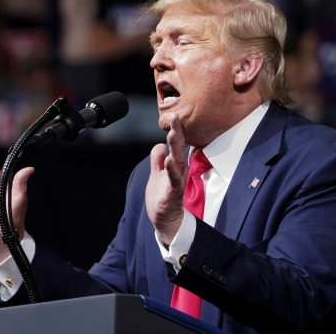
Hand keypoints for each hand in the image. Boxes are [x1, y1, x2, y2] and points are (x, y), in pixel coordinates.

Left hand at [145, 114, 186, 244]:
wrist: (165, 220)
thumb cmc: (162, 197)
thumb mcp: (157, 174)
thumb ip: (157, 160)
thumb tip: (159, 144)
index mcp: (175, 166)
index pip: (176, 145)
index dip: (175, 130)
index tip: (173, 115)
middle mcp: (178, 172)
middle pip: (178, 150)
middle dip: (177, 133)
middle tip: (175, 118)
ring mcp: (175, 183)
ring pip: (177, 163)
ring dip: (175, 149)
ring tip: (172, 135)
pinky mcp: (171, 195)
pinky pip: (173, 182)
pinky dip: (171, 171)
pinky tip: (168, 161)